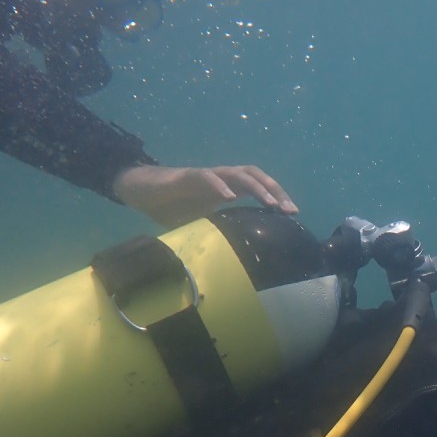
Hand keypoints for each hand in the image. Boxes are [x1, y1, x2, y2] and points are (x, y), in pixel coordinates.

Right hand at [113, 164, 298, 227]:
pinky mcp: (188, 176)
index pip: (260, 187)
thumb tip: (235, 263)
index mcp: (229, 188)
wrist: (144, 193)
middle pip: (256, 176)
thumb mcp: (202, 226)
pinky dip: (219, 185)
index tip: (293, 214)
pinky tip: (229, 196)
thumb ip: (220, 235)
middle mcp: (222, 179)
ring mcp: (207, 176)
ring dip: (257, 187)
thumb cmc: (174, 208)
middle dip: (276, 191)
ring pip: (238, 174)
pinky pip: (207, 177)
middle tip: (289, 210)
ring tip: (270, 203)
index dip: (278, 197)